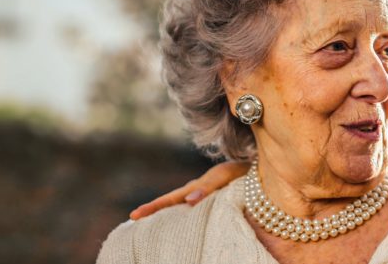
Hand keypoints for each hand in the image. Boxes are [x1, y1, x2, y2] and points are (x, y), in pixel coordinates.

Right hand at [129, 161, 248, 219]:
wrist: (255, 165)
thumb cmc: (242, 171)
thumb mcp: (226, 177)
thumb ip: (207, 188)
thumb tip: (189, 202)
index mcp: (198, 186)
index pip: (171, 198)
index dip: (153, 207)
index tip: (135, 216)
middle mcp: (196, 189)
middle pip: (171, 200)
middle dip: (152, 210)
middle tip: (132, 218)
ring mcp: (201, 192)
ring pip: (178, 203)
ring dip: (163, 211)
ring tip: (145, 222)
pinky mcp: (208, 196)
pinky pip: (191, 205)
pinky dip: (179, 212)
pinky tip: (173, 222)